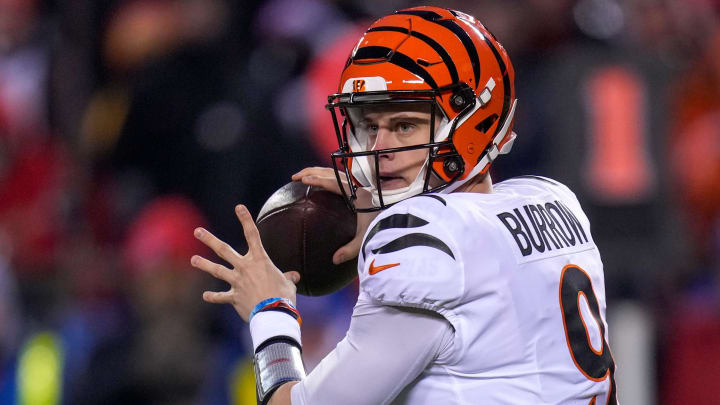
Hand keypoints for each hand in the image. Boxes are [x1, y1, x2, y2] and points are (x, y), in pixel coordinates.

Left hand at [191, 204, 299, 321]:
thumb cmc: (284, 297)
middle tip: (197, 231)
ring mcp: (237, 282)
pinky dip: (213, 297)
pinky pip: (221, 297)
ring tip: (193, 260)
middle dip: (210, 240)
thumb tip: (294, 276)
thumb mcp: (289, 284)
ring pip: (218, 270)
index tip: (239, 208)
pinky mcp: (234, 297)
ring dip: (205, 264)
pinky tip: (205, 296)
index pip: (252, 234)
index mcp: (260, 260)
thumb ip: (288, 277)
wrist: (273, 313)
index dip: (245, 220)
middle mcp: (245, 268)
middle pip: (224, 250)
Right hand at [292, 167, 378, 264]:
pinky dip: (328, 178)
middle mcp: (357, 184)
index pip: (332, 181)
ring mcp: (359, 184)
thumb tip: (334, 260)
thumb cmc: (384, 225)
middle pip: (330, 172)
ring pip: (335, 173)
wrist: (402, 218)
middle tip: (295, 177)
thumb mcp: (366, 238)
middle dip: (311, 172)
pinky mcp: (362, 187)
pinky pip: (341, 179)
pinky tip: (321, 186)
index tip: (301, 180)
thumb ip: (350, 250)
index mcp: (356, 193)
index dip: (316, 179)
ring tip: (304, 178)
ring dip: (318, 173)